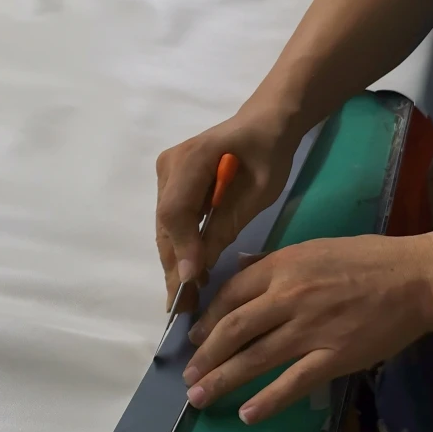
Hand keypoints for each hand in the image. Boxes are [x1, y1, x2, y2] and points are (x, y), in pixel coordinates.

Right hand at [155, 107, 300, 310]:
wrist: (264, 125)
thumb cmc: (268, 154)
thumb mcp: (257, 194)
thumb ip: (224, 228)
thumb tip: (196, 269)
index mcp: (192, 158)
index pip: (175, 211)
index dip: (181, 248)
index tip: (192, 281)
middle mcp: (169, 166)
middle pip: (164, 224)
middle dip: (174, 266)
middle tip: (182, 306)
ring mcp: (165, 175)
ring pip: (164, 228)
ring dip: (175, 262)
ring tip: (185, 297)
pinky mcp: (169, 185)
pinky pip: (171, 223)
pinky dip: (180, 249)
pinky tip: (190, 275)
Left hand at [182, 234, 432, 423]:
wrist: (417, 278)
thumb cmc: (365, 259)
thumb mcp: (312, 248)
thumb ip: (273, 261)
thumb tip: (241, 265)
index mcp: (281, 268)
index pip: (230, 295)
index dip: (207, 320)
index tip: (195, 339)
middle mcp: (289, 298)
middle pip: (234, 330)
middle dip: (205, 355)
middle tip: (188, 375)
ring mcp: (311, 329)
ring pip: (256, 358)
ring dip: (223, 379)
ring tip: (199, 397)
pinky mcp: (336, 356)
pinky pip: (295, 382)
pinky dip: (269, 400)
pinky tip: (247, 414)